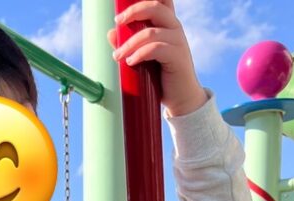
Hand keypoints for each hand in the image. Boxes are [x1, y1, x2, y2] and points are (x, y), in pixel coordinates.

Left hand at [107, 0, 206, 117]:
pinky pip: (156, 48)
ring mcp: (178, 41)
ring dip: (130, 43)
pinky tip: (130, 62)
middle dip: (134, 12)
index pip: (161, 0)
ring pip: (151, 32)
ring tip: (118, 56)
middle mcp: (174, 27)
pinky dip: (140, 54)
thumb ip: (130, 44)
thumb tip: (111, 33)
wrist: (182, 98)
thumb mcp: (144, 58)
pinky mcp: (178, 56)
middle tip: (118, 22)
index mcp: (167, 23)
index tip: (125, 8)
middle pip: (155, 7)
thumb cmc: (162, 77)